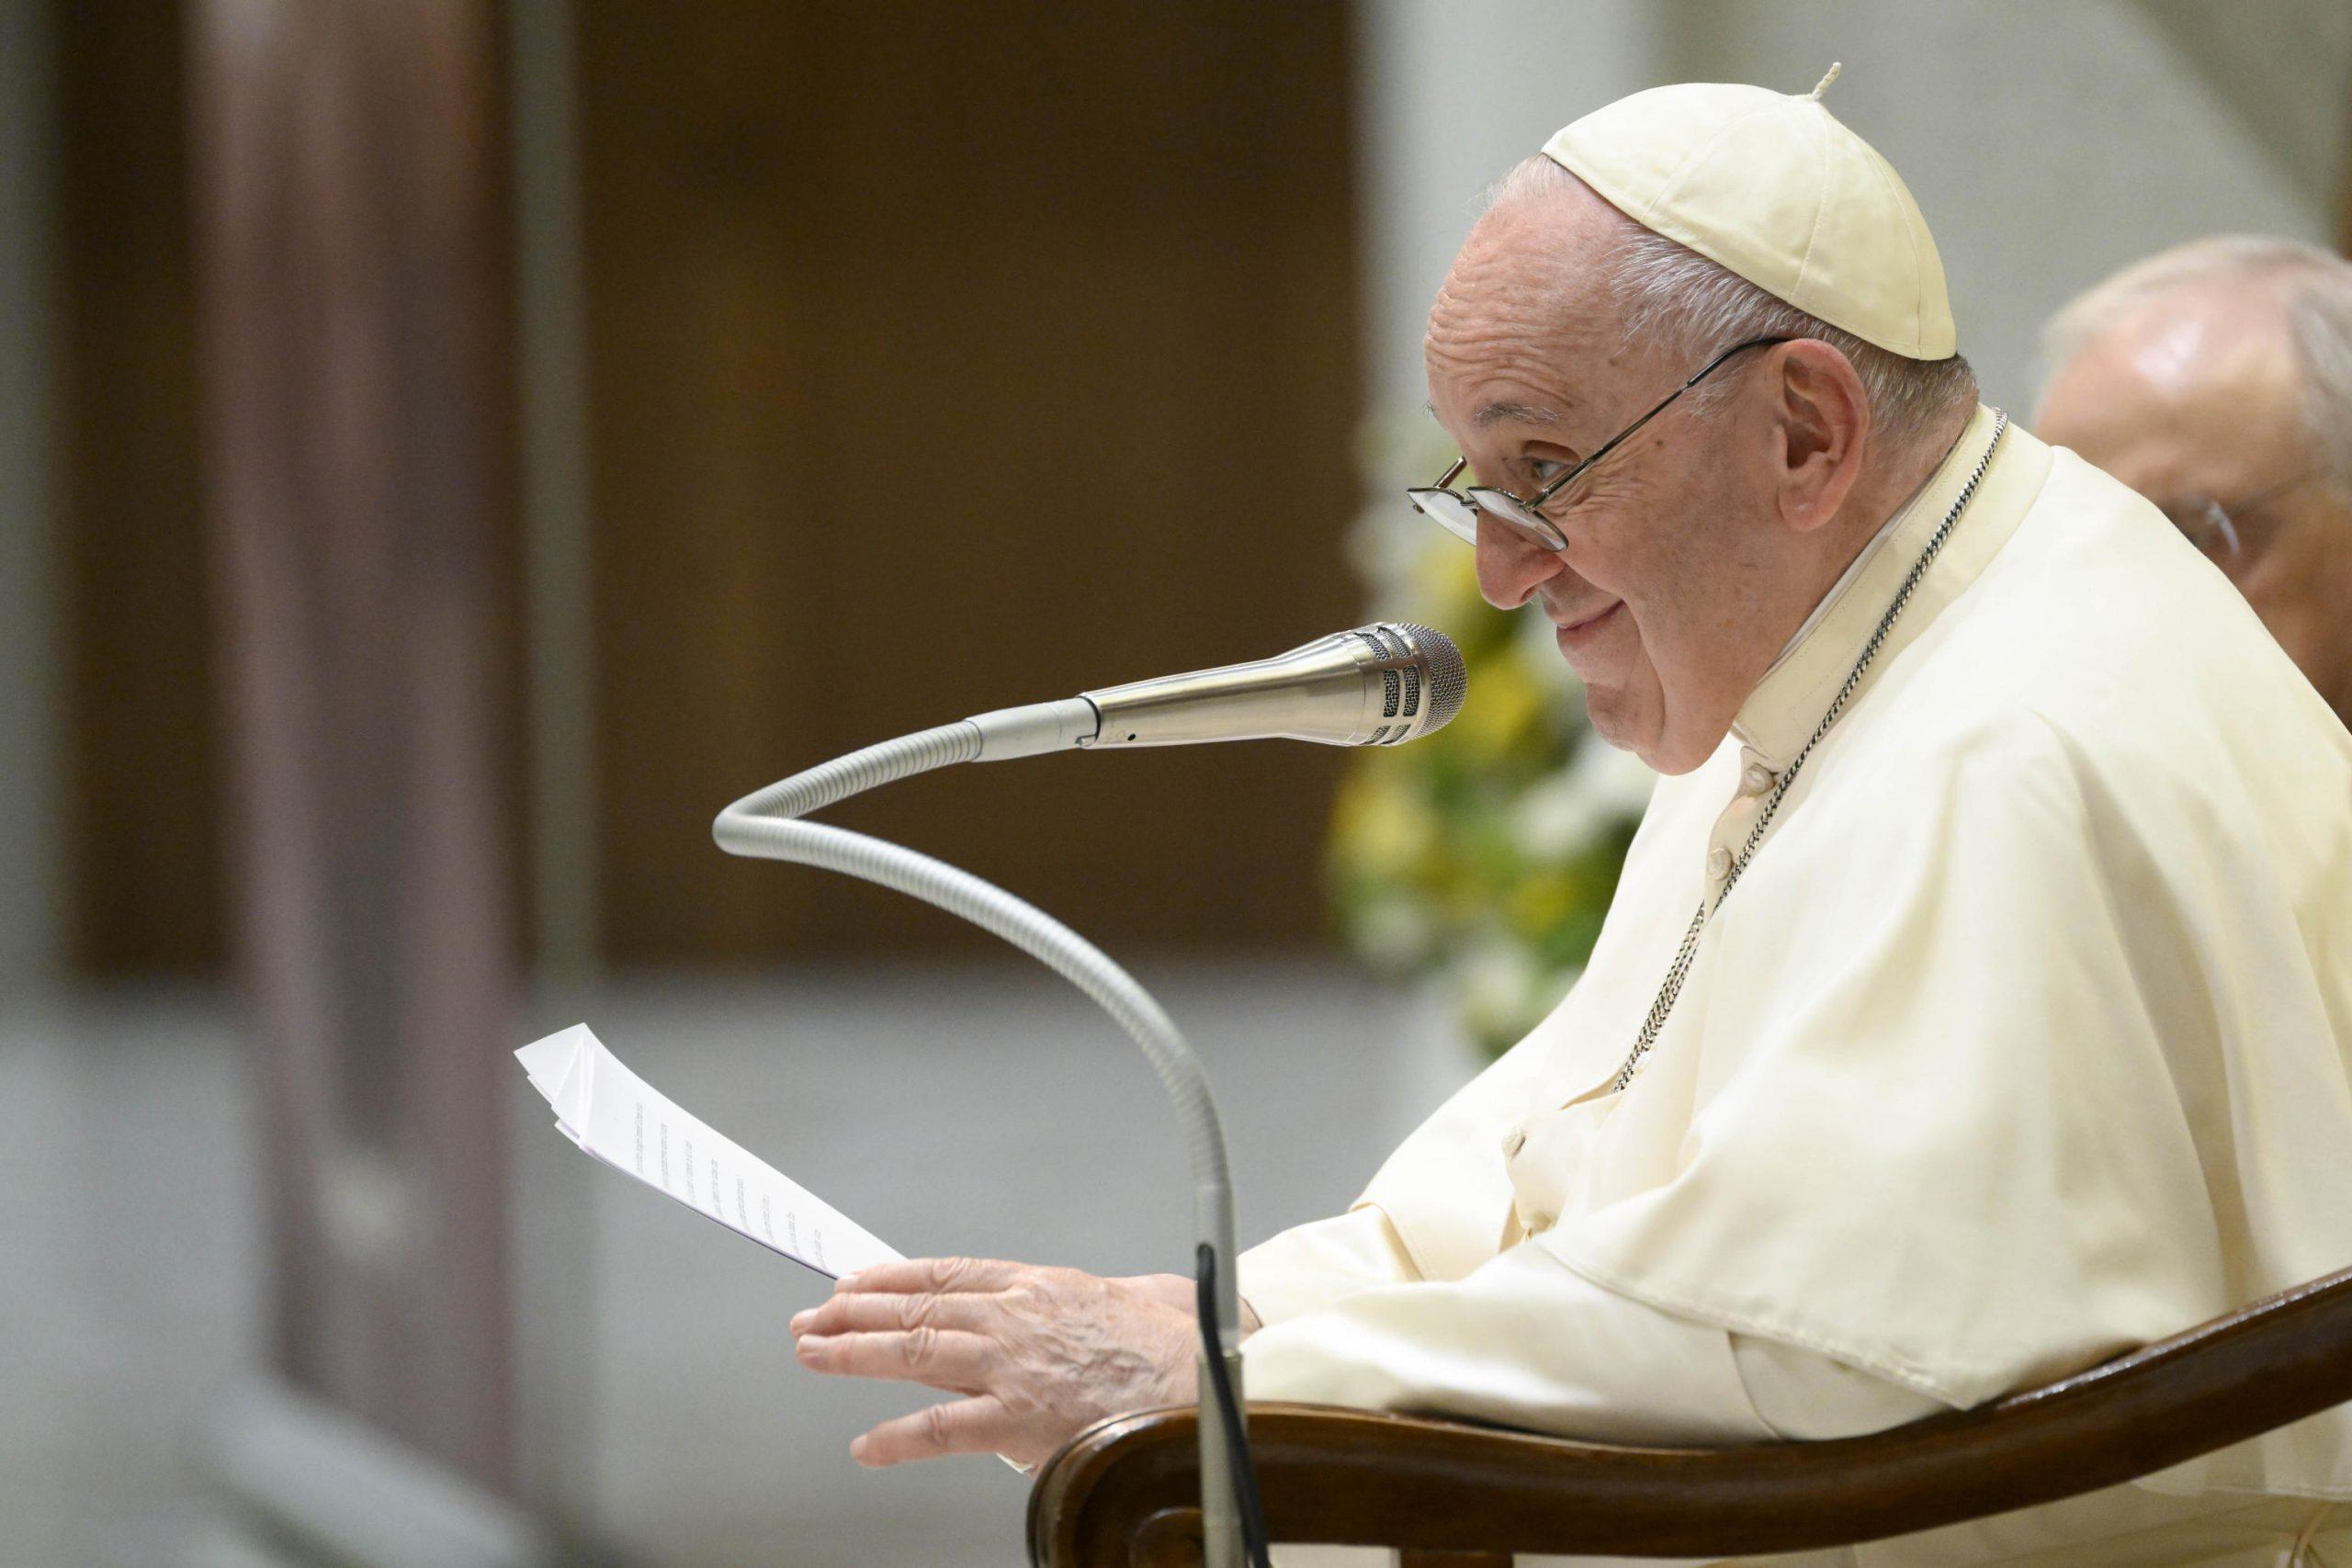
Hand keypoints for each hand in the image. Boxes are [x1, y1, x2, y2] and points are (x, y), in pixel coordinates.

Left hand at [788, 1257, 1199, 1467]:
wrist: (1206, 1384)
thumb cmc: (1182, 1350)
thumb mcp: (1147, 1295)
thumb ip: (1124, 1291)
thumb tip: (1137, 1291)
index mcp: (1040, 1286)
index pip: (948, 1272)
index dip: (892, 1276)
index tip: (855, 1281)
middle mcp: (1016, 1317)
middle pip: (917, 1306)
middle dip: (854, 1311)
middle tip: (810, 1318)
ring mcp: (1013, 1366)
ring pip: (915, 1350)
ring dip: (854, 1354)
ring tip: (812, 1354)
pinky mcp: (1019, 1417)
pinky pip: (941, 1427)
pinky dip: (897, 1437)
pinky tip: (866, 1445)